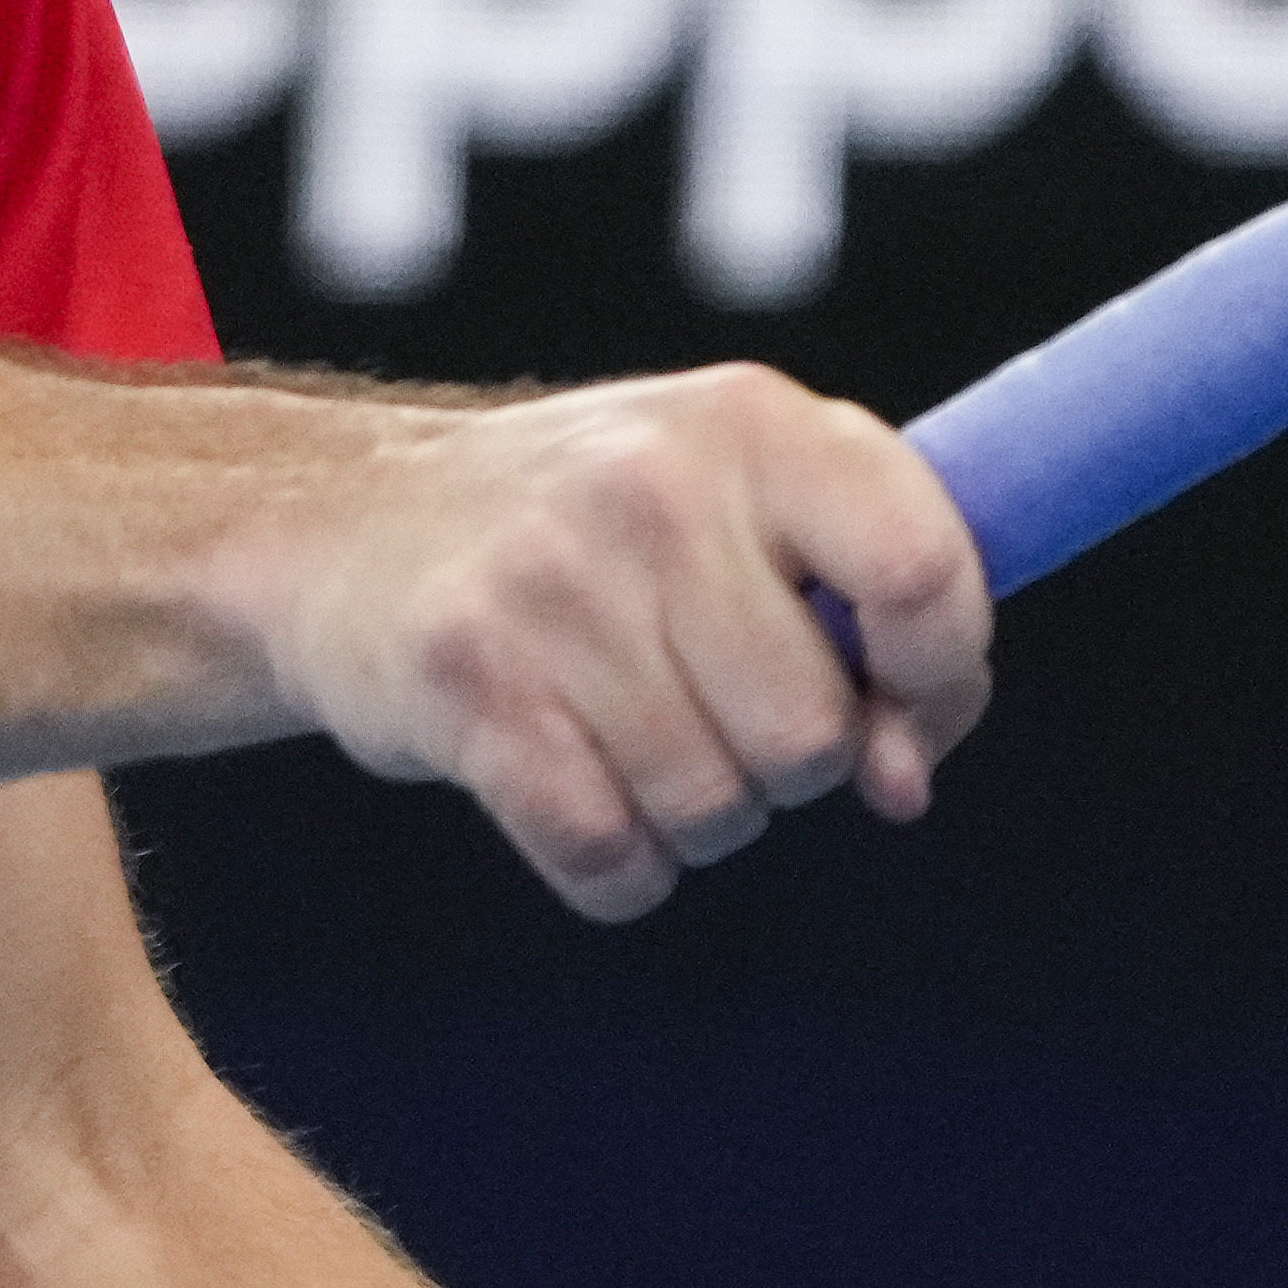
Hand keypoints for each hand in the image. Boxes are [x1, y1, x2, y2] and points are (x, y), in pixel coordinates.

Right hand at [256, 365, 991, 918]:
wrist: (345, 527)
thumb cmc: (599, 532)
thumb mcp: (744, 495)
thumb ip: (868, 607)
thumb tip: (904, 781)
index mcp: (756, 423)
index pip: (921, 569)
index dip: (941, 675)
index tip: (901, 710)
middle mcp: (657, 488)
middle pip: (812, 733)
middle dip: (789, 762)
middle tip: (719, 708)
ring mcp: (553, 586)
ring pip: (715, 807)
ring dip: (697, 814)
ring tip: (636, 735)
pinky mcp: (467, 687)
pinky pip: (610, 858)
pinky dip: (616, 864)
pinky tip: (580, 790)